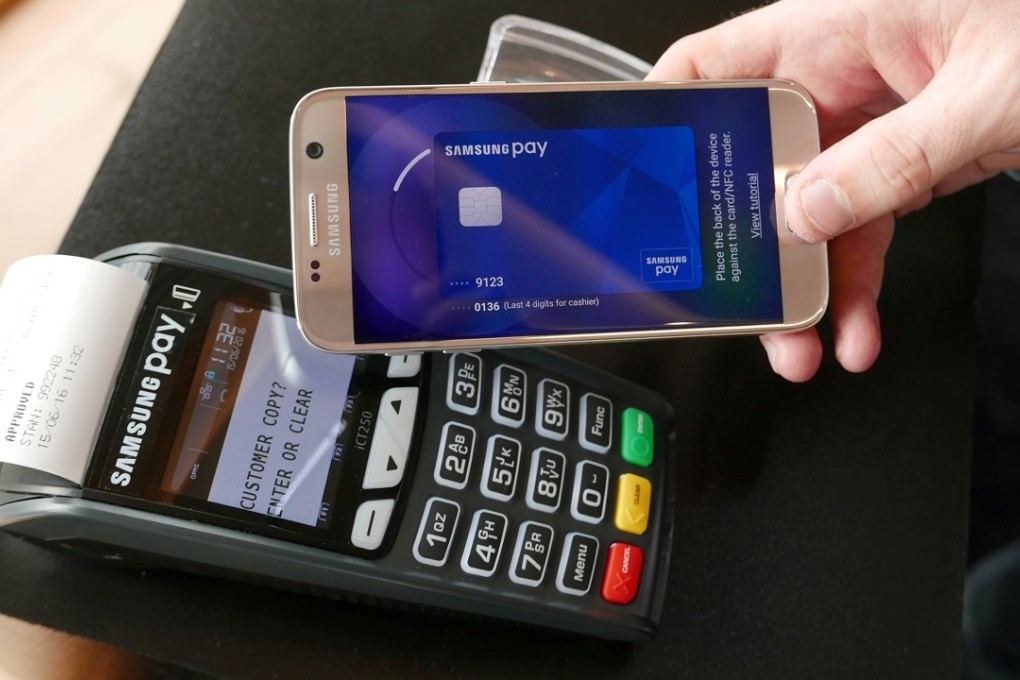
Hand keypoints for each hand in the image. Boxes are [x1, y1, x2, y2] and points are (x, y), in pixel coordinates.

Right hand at [649, 0, 1019, 380]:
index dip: (666, 121)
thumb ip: (890, 160)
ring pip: (809, 214)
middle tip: (742, 304)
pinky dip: (857, 286)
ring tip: (804, 345)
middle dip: (746, 245)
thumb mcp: (988, 93)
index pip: (711, 68)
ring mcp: (877, 120)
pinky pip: (864, 230)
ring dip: (805, 289)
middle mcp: (844, 74)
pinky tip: (856, 328)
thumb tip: (808, 212)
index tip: (638, 183)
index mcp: (837, 26)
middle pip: (755, 165)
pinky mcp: (912, 159)